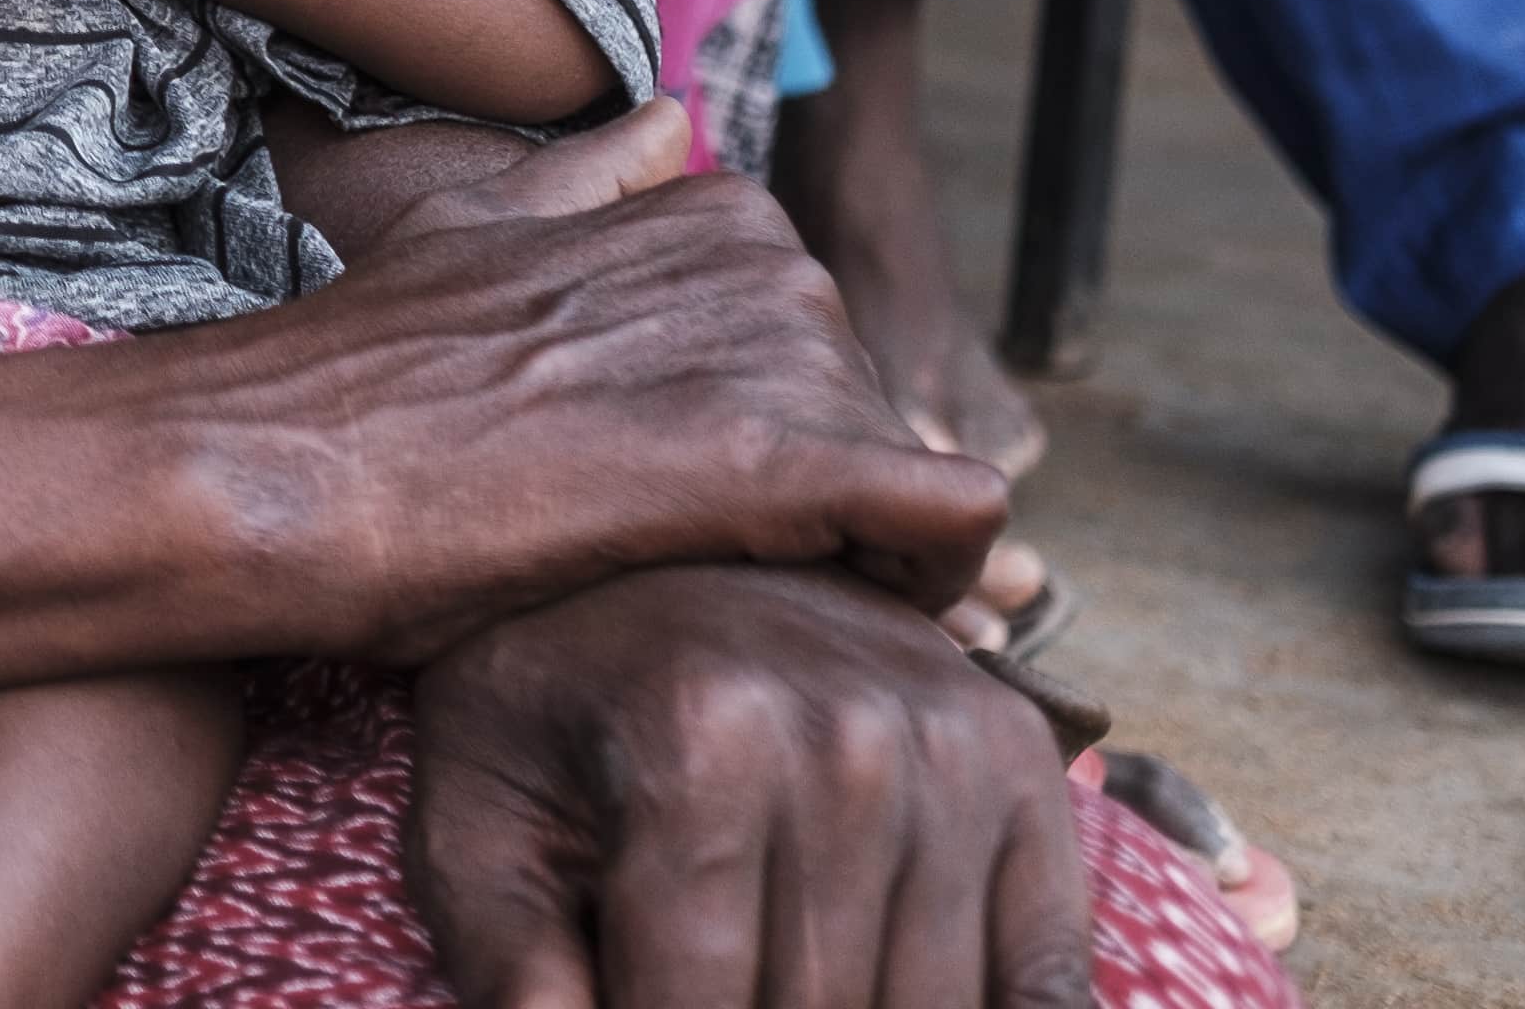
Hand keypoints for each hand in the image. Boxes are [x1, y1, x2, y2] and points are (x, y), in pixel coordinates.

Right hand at [322, 111, 1009, 629]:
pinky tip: (851, 618)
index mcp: (706, 211)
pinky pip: (948, 516)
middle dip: (818, 500)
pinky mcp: (783, 460)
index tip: (708, 508)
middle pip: (867, 414)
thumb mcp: (471, 235)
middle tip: (709, 577)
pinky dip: (935, 578)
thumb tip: (676, 119)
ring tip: (746, 614)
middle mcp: (762, 261)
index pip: (818, 346)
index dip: (778, 434)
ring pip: (906, 473)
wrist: (278, 464)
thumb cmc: (354, 374)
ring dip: (862, 555)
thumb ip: (588, 184)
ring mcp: (775, 351)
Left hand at [407, 563, 1090, 1008]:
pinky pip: (1045, 978)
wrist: (641, 560)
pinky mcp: (1024, 762)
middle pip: (819, 1008)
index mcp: (702, 741)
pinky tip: (884, 985)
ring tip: (763, 968)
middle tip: (701, 972)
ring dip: (844, 1008)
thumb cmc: (538, 710)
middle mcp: (849, 735)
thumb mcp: (478, 821)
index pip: (695, 1002)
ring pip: (930, 1008)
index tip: (618, 1004)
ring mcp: (955, 745)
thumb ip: (510, 964)